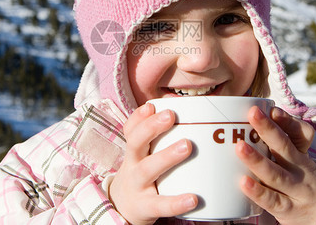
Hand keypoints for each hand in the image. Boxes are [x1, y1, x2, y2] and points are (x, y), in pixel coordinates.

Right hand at [109, 103, 197, 224]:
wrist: (122, 209)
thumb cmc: (142, 176)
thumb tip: (192, 115)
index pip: (131, 130)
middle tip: (170, 116)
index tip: (151, 106)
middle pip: (135, 143)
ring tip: (187, 145)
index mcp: (135, 151)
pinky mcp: (145, 207)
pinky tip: (193, 198)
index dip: (139, 118)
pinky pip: (160, 205)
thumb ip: (160, 138)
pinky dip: (176, 202)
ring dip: (166, 156)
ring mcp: (138, 186)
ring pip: (147, 169)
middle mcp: (132, 165)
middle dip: (151, 128)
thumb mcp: (143, 156)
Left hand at [236, 106, 315, 224]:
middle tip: (252, 113)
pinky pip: (272, 200)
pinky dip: (257, 191)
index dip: (286, 120)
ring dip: (257, 160)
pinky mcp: (288, 210)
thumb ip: (274, 144)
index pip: (300, 133)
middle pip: (285, 147)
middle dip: (268, 129)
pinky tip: (243, 182)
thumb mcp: (294, 160)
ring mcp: (295, 190)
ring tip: (239, 146)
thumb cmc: (299, 180)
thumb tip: (246, 122)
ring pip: (276, 174)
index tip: (271, 109)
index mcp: (301, 153)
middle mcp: (300, 169)